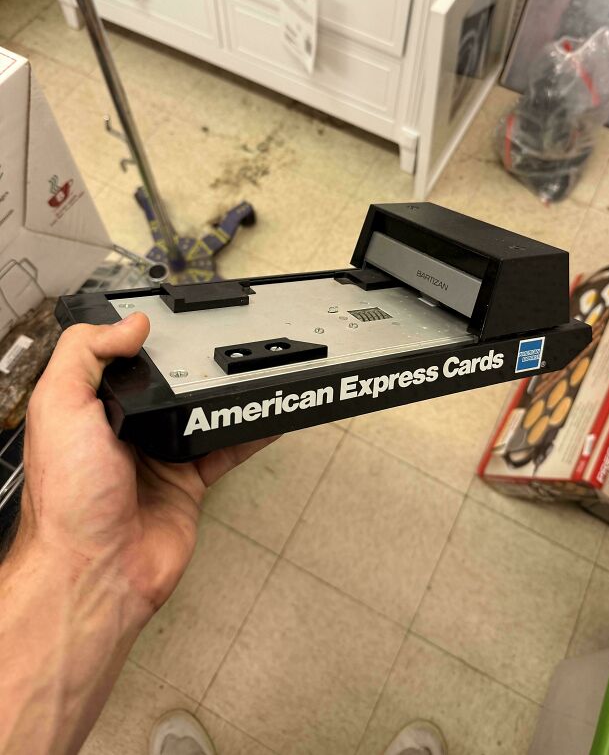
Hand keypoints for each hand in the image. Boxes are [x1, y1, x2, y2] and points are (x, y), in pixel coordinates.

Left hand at [18, 313, 275, 613]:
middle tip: (215, 342)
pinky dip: (248, 432)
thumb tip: (128, 324)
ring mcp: (158, 456)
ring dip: (223, 393)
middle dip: (189, 363)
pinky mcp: (188, 482)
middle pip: (166, 383)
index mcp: (87, 407)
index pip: (117, 358)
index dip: (140, 338)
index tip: (166, 319)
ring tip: (248, 367)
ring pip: (199, 411)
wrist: (95, 571)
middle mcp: (122, 430)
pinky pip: (224, 448)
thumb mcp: (60, 406)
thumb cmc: (66, 501)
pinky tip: (265, 414)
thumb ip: (87, 354)